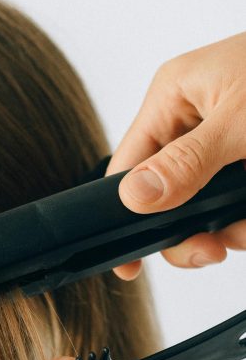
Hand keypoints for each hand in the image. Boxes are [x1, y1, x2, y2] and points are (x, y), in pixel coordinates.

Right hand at [107, 31, 245, 279]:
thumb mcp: (243, 122)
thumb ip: (187, 163)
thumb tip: (134, 197)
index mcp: (176, 95)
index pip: (128, 165)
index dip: (126, 215)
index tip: (131, 265)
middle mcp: (194, 118)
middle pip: (165, 196)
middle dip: (191, 229)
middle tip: (215, 249)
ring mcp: (226, 142)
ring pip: (206, 208)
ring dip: (232, 227)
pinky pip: (236, 205)